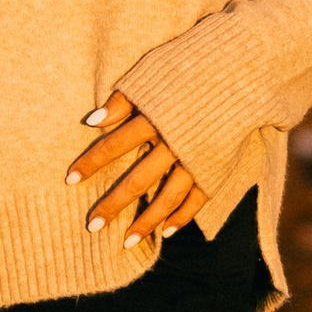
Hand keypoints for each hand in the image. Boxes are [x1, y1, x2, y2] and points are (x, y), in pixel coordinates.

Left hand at [67, 85, 204, 249]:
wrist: (241, 71)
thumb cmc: (189, 69)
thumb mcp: (153, 76)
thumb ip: (123, 98)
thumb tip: (91, 121)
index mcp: (155, 119)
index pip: (114, 145)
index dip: (91, 162)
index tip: (70, 180)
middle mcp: (174, 143)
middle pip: (137, 180)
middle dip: (113, 205)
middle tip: (91, 226)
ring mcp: (197, 160)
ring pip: (168, 198)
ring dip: (146, 222)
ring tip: (125, 242)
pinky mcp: (216, 168)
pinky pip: (198, 200)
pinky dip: (183, 217)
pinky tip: (166, 232)